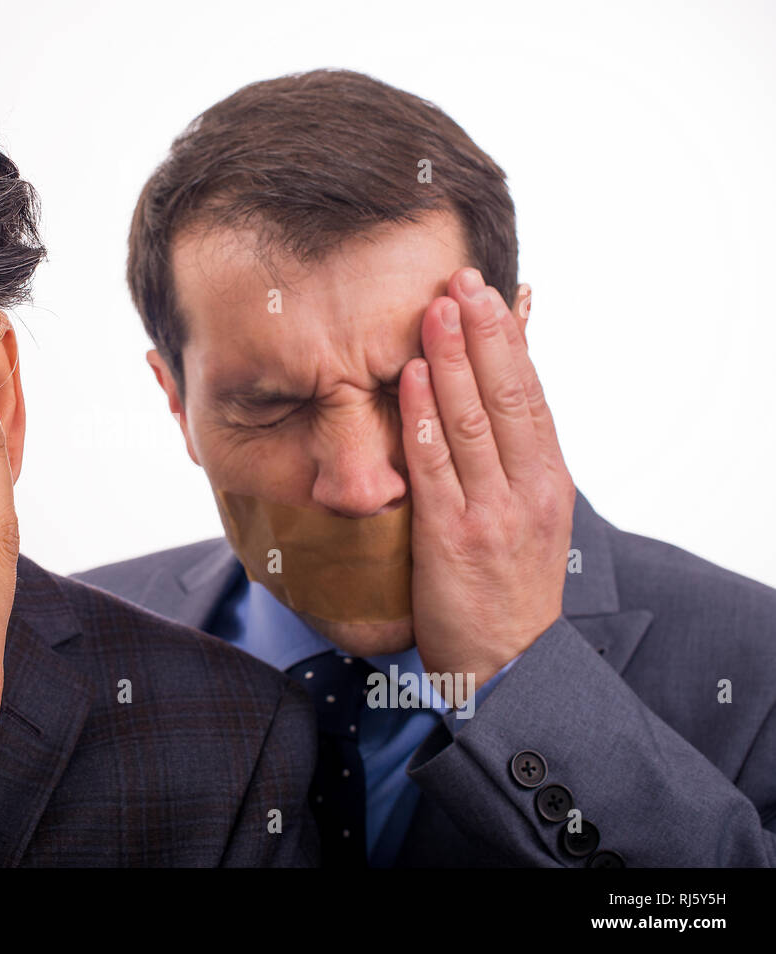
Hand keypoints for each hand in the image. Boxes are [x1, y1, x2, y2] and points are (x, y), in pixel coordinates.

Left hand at [398, 268, 574, 683]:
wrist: (509, 665)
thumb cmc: (510, 584)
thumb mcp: (528, 514)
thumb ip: (511, 457)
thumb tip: (499, 400)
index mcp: (548, 479)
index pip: (530, 394)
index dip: (509, 340)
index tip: (490, 291)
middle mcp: (527, 489)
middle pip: (506, 395)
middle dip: (483, 334)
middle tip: (460, 279)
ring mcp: (492, 512)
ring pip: (472, 422)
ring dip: (453, 360)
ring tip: (436, 308)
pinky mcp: (453, 537)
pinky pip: (436, 466)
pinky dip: (425, 417)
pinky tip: (414, 377)